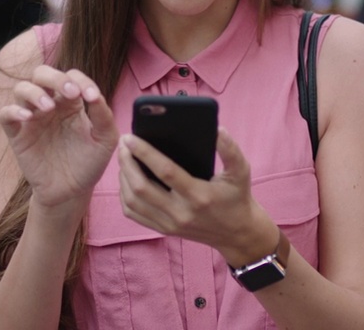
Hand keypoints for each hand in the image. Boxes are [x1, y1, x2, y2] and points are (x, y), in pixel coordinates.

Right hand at [0, 66, 119, 210]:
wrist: (71, 192)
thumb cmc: (89, 163)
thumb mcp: (105, 139)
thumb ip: (103, 115)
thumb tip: (94, 94)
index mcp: (71, 102)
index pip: (71, 76)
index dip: (82, 80)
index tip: (92, 97)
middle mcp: (50, 105)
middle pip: (42, 73)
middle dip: (55, 77)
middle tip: (70, 92)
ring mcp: (32, 118)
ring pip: (22, 88)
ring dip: (34, 92)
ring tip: (48, 107)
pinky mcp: (17, 134)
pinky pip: (5, 114)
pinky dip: (13, 110)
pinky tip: (27, 117)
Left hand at [117, 127, 279, 266]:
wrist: (236, 233)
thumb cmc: (237, 197)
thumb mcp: (241, 171)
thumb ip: (231, 149)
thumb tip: (217, 130)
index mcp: (199, 195)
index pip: (165, 171)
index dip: (145, 152)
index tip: (131, 137)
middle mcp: (181, 212)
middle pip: (141, 187)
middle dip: (127, 163)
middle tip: (123, 144)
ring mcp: (169, 224)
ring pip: (133, 201)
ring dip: (123, 177)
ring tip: (123, 158)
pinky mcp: (163, 230)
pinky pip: (134, 214)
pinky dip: (124, 195)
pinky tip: (126, 179)